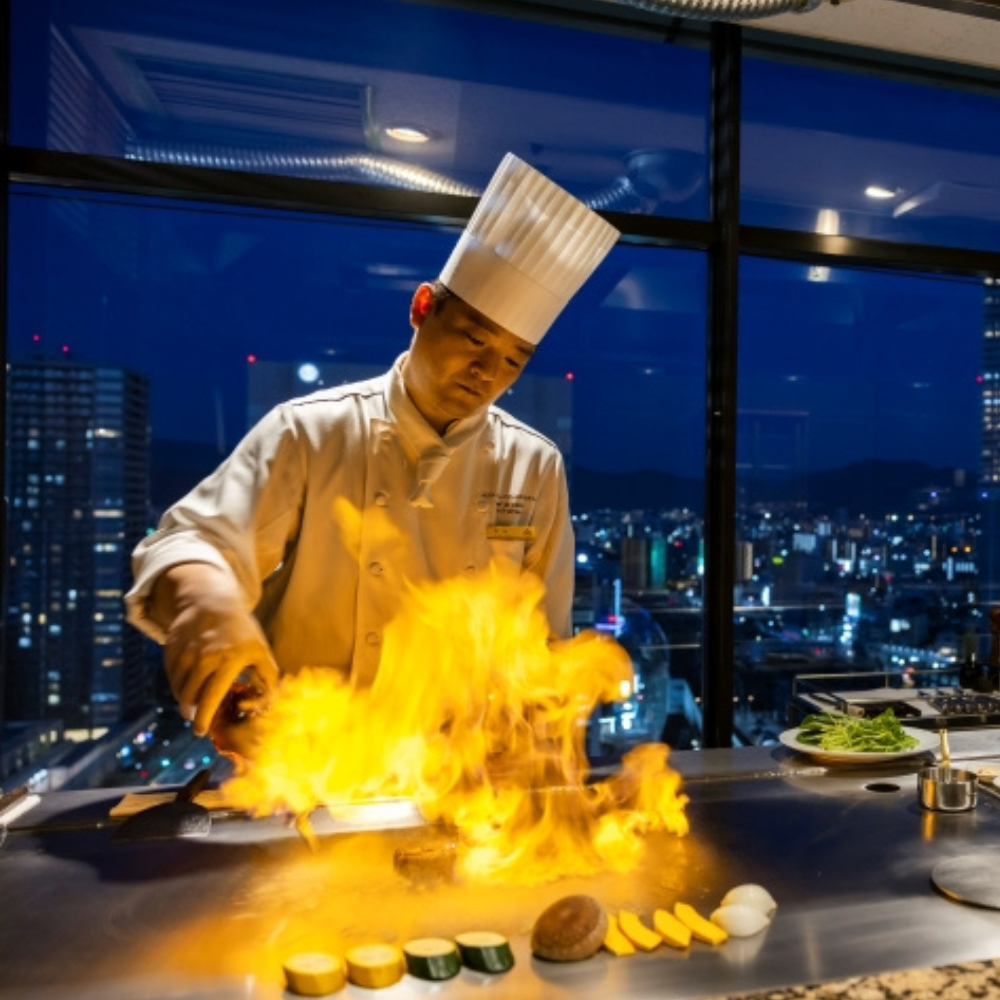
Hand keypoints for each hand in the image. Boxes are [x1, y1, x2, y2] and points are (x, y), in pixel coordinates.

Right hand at [152, 564, 279, 735]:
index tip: (200, 731)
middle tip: (195, 720)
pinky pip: (171, 676)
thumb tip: (264, 703)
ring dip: (184, 700)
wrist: (211, 601)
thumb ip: (267, 677)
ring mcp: (185, 653)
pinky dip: (177, 685)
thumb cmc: (241, 631)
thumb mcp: (260, 650)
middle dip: (191, 713)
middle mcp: (204, 658)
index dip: (204, 718)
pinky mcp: (171, 649)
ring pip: (179, 689)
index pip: (211, 697)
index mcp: (228, 660)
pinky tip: (187, 685)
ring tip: (192, 702)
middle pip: (191, 697)